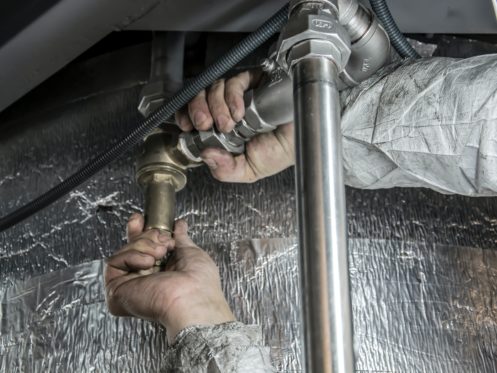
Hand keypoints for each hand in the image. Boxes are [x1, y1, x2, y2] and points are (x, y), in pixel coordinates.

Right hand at [105, 213, 234, 341]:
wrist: (192, 298)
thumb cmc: (199, 283)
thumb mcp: (191, 252)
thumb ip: (181, 238)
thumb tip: (179, 225)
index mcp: (162, 273)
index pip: (143, 249)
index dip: (140, 231)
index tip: (141, 219)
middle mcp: (144, 280)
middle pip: (132, 247)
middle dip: (145, 236)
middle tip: (162, 241)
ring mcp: (130, 286)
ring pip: (124, 251)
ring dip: (144, 245)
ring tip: (159, 254)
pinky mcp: (117, 291)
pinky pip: (114, 262)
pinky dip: (132, 256)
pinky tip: (147, 263)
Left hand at [175, 70, 294, 182]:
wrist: (307, 138)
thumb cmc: (283, 151)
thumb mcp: (250, 170)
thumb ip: (226, 169)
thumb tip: (205, 155)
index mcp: (223, 130)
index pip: (196, 116)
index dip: (187, 116)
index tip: (187, 126)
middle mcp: (228, 110)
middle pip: (200, 97)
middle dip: (197, 109)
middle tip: (204, 123)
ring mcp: (240, 95)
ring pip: (214, 88)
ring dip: (216, 105)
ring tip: (228, 123)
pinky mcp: (253, 82)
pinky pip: (234, 81)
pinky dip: (232, 96)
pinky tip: (240, 111)